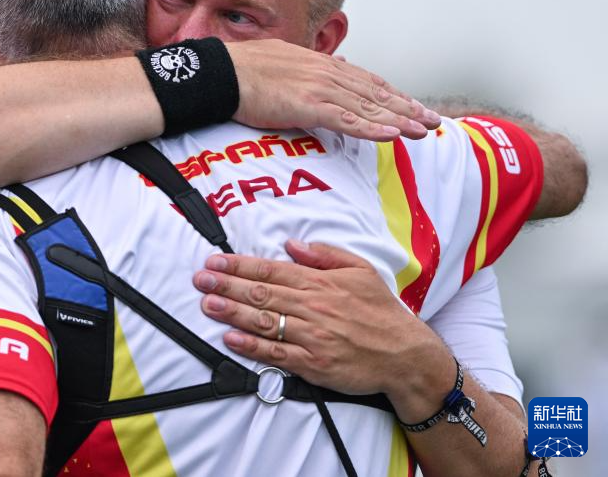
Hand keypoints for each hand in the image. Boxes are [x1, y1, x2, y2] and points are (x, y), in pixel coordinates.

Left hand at [192, 240, 445, 396]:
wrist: (406, 355)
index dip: (239, 265)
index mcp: (320, 283)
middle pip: (261, 293)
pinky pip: (276, 354)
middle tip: (201, 279)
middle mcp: (313, 307)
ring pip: (264, 321)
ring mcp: (312, 336)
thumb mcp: (360, 270)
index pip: (271, 270)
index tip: (215, 261)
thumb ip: (324, 255)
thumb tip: (292, 244)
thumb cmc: (382, 312)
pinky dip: (251, 346)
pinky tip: (231, 338)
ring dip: (232, 312)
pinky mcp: (313, 363)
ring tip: (207, 304)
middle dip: (227, 285)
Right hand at [226, 39, 440, 140]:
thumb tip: (322, 69)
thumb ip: (306, 71)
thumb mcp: (282, 62)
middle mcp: (327, 74)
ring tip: (423, 131)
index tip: (412, 106)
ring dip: (400, 120)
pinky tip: (392, 134)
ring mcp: (319, 89)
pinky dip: (372, 128)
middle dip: (407, 108)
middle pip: (376, 93)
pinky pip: (347, 120)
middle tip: (432, 121)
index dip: (393, 95)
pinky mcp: (308, 105)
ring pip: (368, 107)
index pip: (366, 81)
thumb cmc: (243, 70)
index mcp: (321, 65)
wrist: (221, 72)